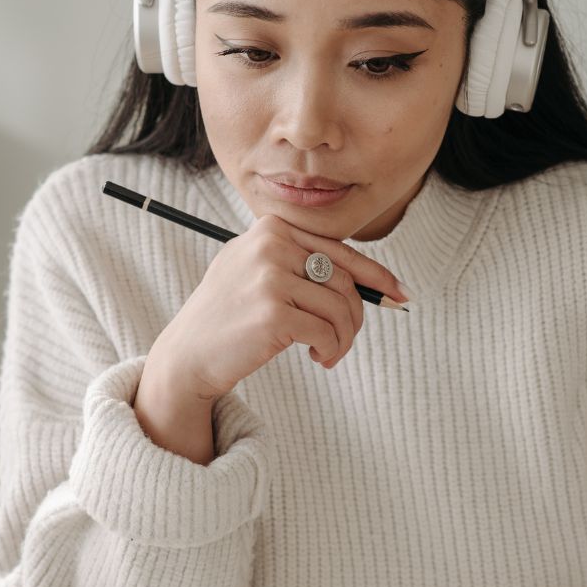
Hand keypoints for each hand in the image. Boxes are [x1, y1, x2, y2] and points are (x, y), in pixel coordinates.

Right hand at [153, 212, 409, 401]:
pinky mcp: (272, 312)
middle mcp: (271, 245)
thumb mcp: (260, 272)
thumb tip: (372, 279)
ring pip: (340, 308)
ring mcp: (270, 277)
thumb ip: (304, 264)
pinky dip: (331, 350)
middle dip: (355, 316)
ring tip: (328, 352)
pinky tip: (318, 358)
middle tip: (343, 341)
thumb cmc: (231, 316)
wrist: (188, 354)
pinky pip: (326, 331)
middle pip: (344, 280)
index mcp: (272, 228)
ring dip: (343, 338)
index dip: (376, 274)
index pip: (339, 250)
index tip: (399, 293)